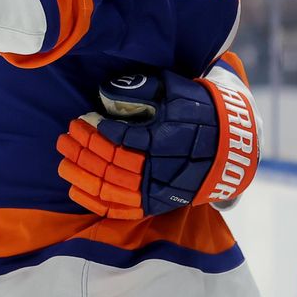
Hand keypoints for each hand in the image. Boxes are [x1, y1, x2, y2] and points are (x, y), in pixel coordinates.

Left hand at [57, 70, 259, 218]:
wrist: (233, 144)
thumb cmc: (199, 110)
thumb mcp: (177, 89)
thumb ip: (145, 87)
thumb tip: (108, 87)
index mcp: (167, 138)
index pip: (124, 138)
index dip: (99, 130)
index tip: (83, 120)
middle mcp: (162, 167)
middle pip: (113, 163)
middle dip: (84, 150)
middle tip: (65, 137)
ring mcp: (160, 188)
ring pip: (113, 187)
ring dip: (84, 175)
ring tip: (64, 160)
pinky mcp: (159, 202)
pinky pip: (123, 208)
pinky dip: (97, 201)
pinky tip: (75, 190)